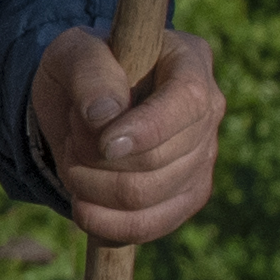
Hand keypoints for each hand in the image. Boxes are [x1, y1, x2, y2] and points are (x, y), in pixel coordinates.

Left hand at [37, 25, 226, 247]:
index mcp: (189, 61)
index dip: (146, 131)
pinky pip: (152, 226)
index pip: (186, 102)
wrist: (80, 105)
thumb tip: (105, 116)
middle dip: (96, 159)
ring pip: (148, 196)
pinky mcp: (188, 195)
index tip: (103, 144)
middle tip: (71, 140)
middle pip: (160, 159)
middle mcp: (209, 110)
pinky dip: (107, 224)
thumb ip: (89, 74)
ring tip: (74, 162)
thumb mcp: (72, 53)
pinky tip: (83, 207)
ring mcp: (204, 156)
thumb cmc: (82, 70)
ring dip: (92, 187)